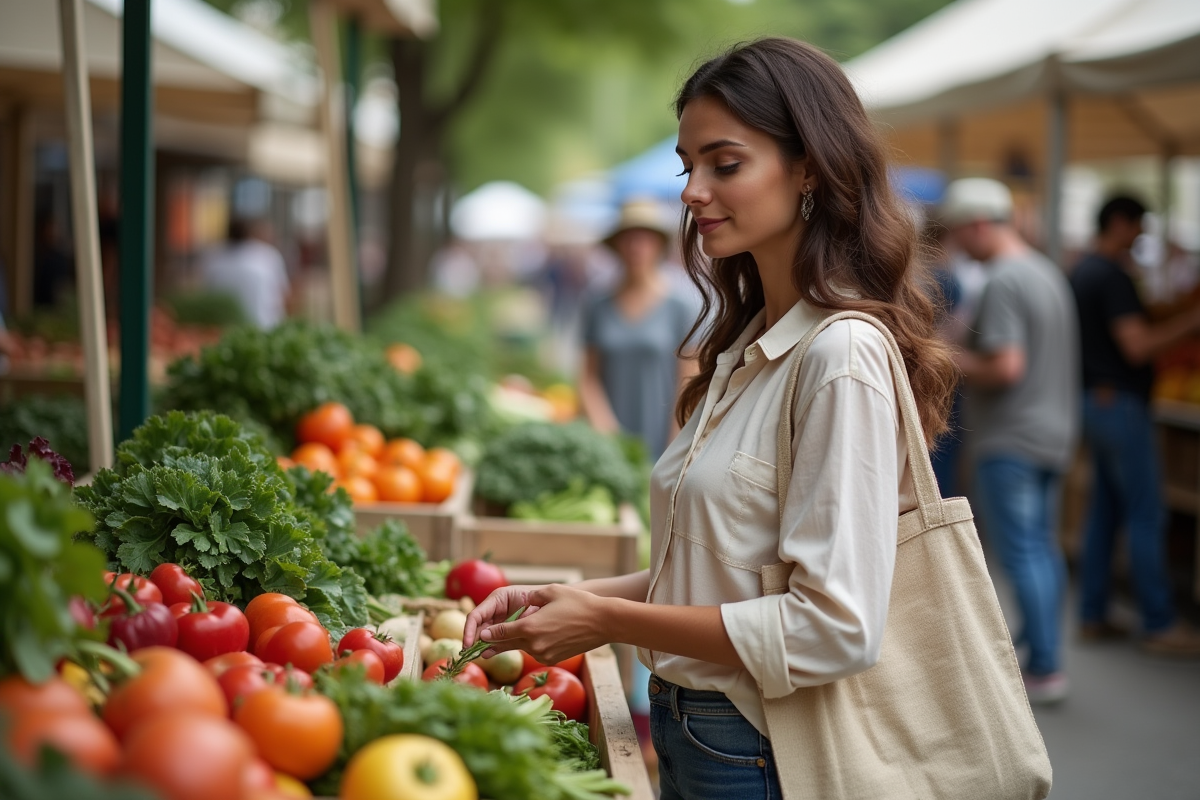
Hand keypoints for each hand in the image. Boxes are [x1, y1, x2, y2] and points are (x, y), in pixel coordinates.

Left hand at [473, 583, 610, 664]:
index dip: (487, 633)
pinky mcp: (552, 659)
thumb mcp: (551, 592)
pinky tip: (530, 638)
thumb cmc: (578, 602)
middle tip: (478, 648)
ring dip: (513, 643)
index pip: (500, 633)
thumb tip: (516, 605)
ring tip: (497, 644)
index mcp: (530, 627)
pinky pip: (535, 651)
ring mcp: (544, 654)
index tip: (479, 634)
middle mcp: (534, 644)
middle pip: (506, 645)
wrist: (604, 622)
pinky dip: (530, 645)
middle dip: (492, 645)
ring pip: (521, 648)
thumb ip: (529, 599)